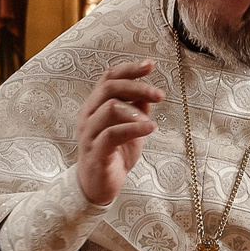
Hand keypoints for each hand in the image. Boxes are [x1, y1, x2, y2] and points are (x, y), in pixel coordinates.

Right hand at [75, 59, 163, 206]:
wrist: (98, 185)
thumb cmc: (114, 153)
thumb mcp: (130, 127)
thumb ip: (137, 109)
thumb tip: (150, 92)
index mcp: (95, 105)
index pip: (109, 77)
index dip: (129, 69)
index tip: (150, 65)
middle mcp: (88, 115)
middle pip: (110, 87)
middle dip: (137, 86)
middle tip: (160, 94)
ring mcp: (89, 133)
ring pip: (110, 107)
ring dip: (136, 111)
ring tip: (151, 122)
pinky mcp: (95, 151)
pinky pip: (113, 133)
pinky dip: (134, 128)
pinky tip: (150, 128)